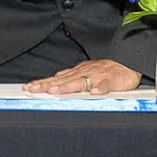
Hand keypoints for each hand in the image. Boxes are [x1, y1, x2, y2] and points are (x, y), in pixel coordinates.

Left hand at [24, 59, 140, 94]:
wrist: (128, 62)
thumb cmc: (106, 70)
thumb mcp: (85, 72)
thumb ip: (70, 77)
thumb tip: (54, 80)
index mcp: (77, 73)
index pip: (56, 79)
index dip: (42, 83)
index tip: (28, 87)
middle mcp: (84, 74)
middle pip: (63, 80)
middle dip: (48, 85)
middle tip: (33, 89)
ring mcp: (98, 77)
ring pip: (81, 82)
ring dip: (68, 87)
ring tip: (56, 91)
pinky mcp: (113, 81)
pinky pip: (106, 85)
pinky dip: (100, 89)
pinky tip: (94, 93)